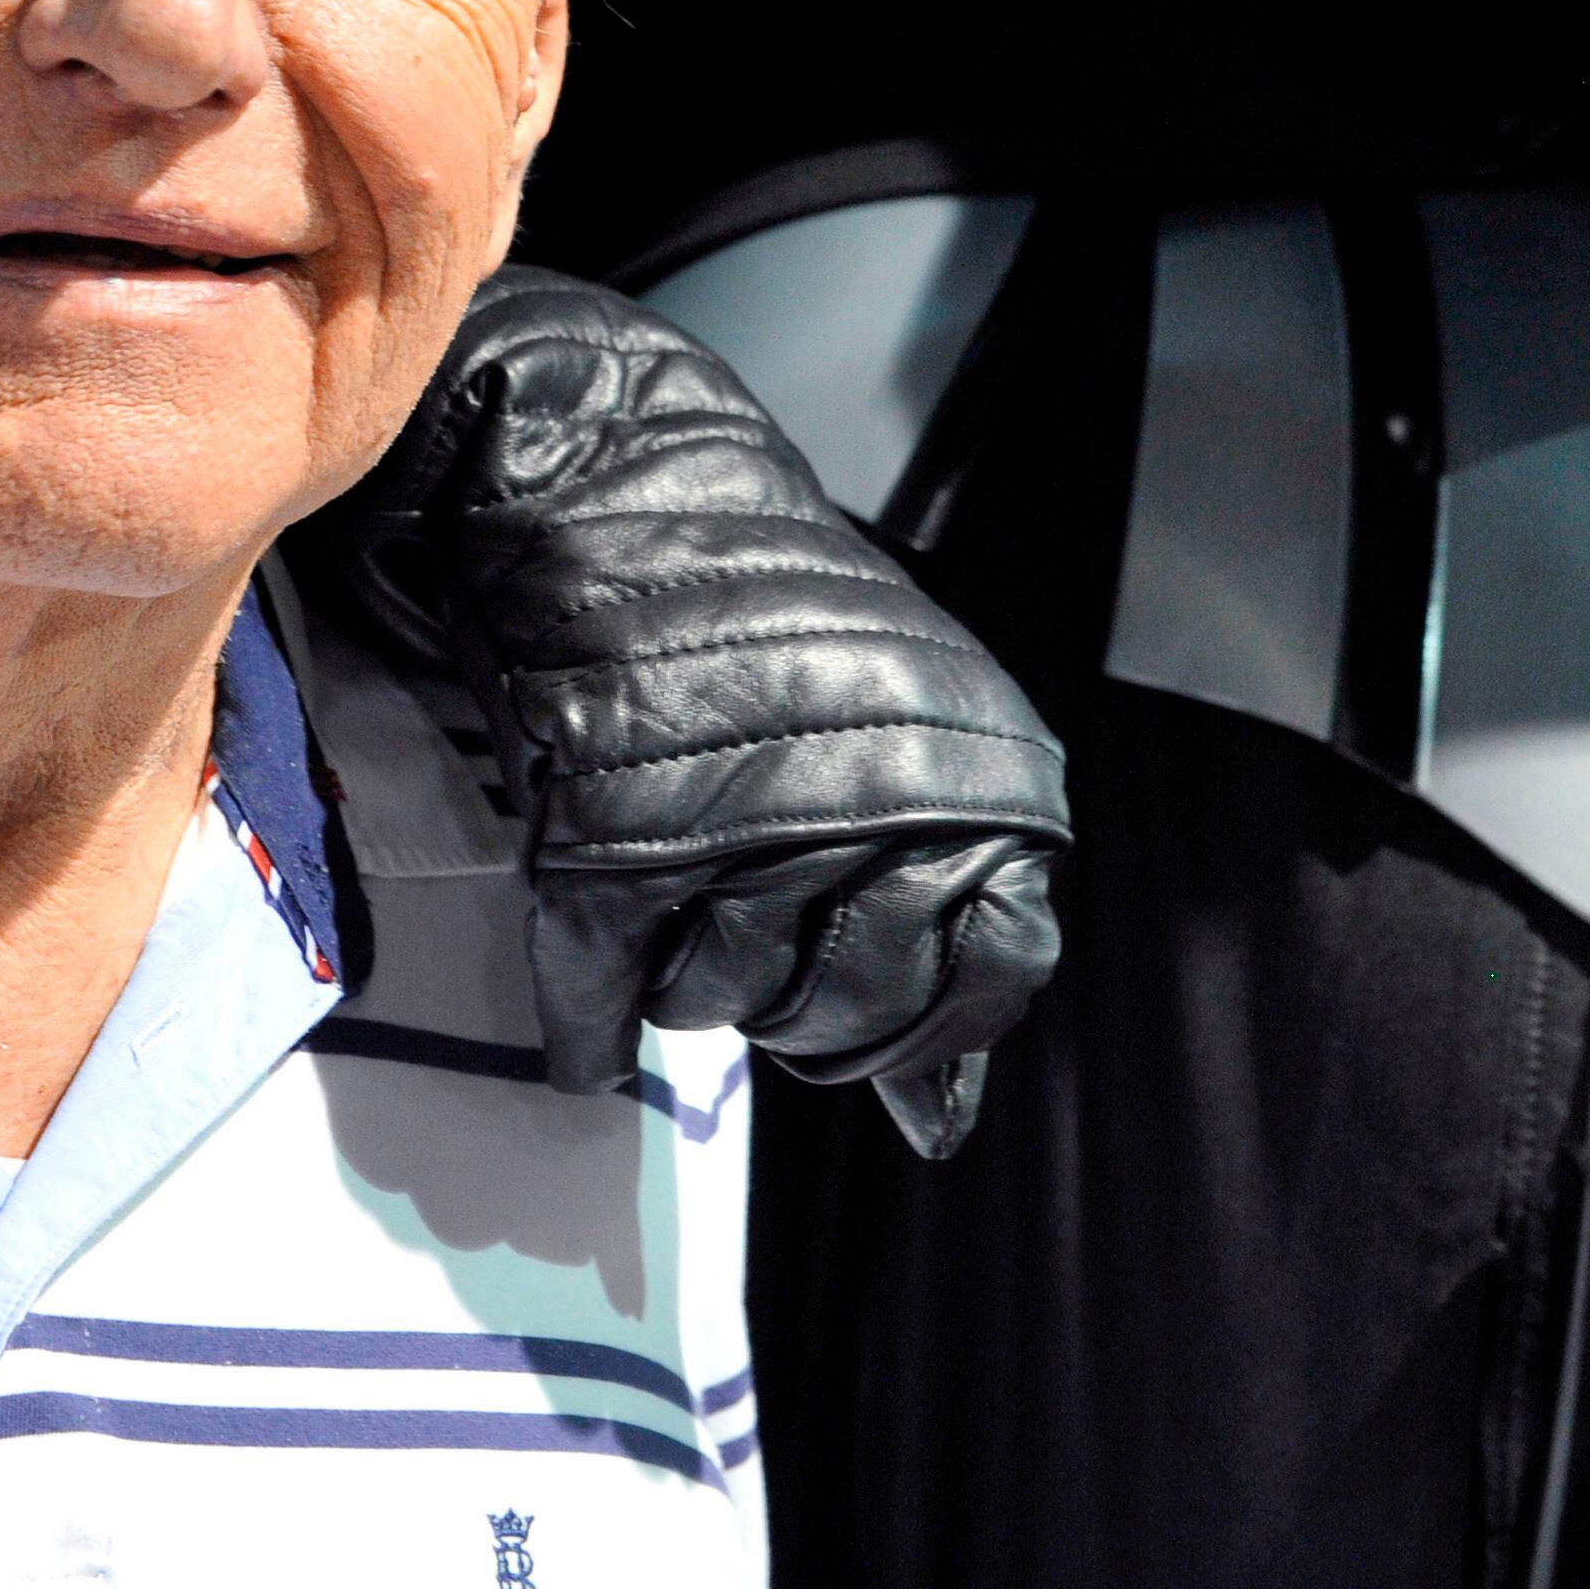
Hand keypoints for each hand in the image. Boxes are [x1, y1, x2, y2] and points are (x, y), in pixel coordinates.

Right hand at [285, 269, 1069, 1157]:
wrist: (602, 477)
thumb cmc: (756, 583)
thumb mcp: (914, 712)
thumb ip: (945, 892)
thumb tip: (941, 1111)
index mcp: (971, 773)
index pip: (997, 970)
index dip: (929, 1018)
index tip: (882, 1022)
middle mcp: (875, 809)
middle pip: (847, 1012)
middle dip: (797, 1008)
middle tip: (757, 947)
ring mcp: (741, 833)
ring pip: (721, 1007)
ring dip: (689, 978)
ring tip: (671, 892)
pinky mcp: (610, 847)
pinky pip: (604, 1002)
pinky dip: (592, 1027)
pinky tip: (592, 1031)